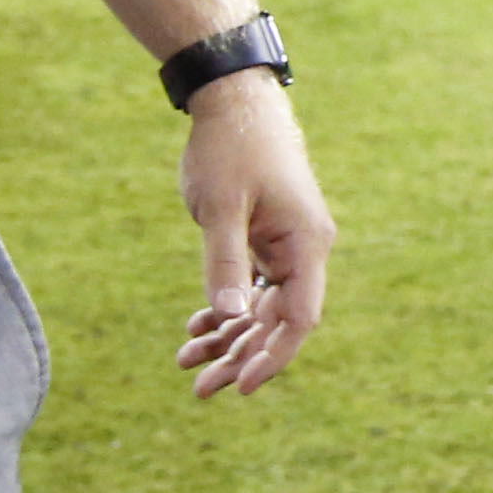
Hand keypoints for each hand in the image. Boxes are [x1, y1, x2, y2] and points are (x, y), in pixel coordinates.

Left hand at [174, 77, 330, 397]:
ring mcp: (285, 243)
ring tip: (186, 365)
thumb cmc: (231, 150)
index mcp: (306, 242)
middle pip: (278, 320)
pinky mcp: (265, 236)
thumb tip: (230, 317)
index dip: (274, 356)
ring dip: (229, 337)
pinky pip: (252, 286)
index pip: (299, 316)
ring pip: (262, 306)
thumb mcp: (221, 209)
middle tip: (199, 390)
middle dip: (242, 356)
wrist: (235, 103)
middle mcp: (303, 248)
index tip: (242, 387)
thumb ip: (226, 263)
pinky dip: (227, 308)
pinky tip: (197, 328)